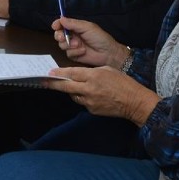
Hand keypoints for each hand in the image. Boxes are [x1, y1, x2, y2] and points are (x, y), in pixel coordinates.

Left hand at [43, 66, 160, 126]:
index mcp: (93, 76)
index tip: (49, 73)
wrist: (134, 102)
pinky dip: (82, 97)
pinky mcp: (92, 110)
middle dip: (54, 84)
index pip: (71, 73)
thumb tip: (77, 73)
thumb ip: (90, 71)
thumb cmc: (123, 83)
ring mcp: (90, 101)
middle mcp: (89, 89)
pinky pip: (82, 102)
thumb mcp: (107, 70)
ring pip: (73, 95)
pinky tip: (89, 94)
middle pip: (66, 86)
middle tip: (44, 81)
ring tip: (72, 86)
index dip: (59, 73)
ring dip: (71, 90)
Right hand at [51, 17, 128, 68]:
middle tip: (62, 37)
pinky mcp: (74, 55)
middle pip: (58, 35)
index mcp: (76, 27)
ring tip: (78, 44)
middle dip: (59, 35)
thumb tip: (60, 18)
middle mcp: (73, 36)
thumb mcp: (87, 27)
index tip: (55, 26)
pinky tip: (83, 51)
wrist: (108, 53)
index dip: (57, 24)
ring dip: (69, 44)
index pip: (62, 24)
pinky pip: (68, 53)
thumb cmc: (100, 38)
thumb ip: (73, 23)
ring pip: (61, 45)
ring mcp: (73, 46)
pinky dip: (75, 52)